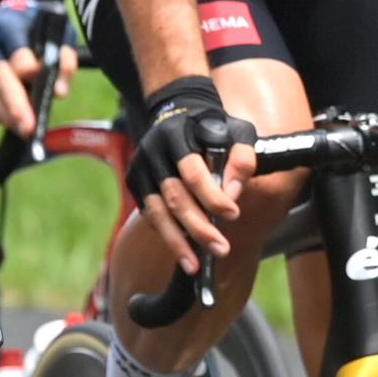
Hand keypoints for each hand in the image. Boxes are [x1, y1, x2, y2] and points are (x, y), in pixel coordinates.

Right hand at [0, 0, 78, 135]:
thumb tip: (58, 93)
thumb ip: (64, 60)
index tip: (46, 92)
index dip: (33, 75)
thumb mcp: (61, 34)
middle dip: (15, 107)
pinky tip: (5, 119)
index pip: (19, 56)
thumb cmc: (43, 27)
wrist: (17, 15)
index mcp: (11, 26)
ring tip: (22, 128)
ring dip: (2, 114)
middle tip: (30, 129)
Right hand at [126, 76, 257, 273]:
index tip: (232, 214)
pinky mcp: (136, 184)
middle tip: (220, 249)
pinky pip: (151, 214)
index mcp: (177, 135)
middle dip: (198, 227)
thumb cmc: (213, 125)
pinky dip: (167, 233)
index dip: (211, 196)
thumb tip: (234, 195)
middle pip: (174, 197)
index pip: (193, 171)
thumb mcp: (237, 131)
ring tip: (195, 265)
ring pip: (157, 212)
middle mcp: (153, 152)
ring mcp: (140, 169)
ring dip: (177, 241)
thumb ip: (241, 159)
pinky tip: (183, 250)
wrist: (177, 111)